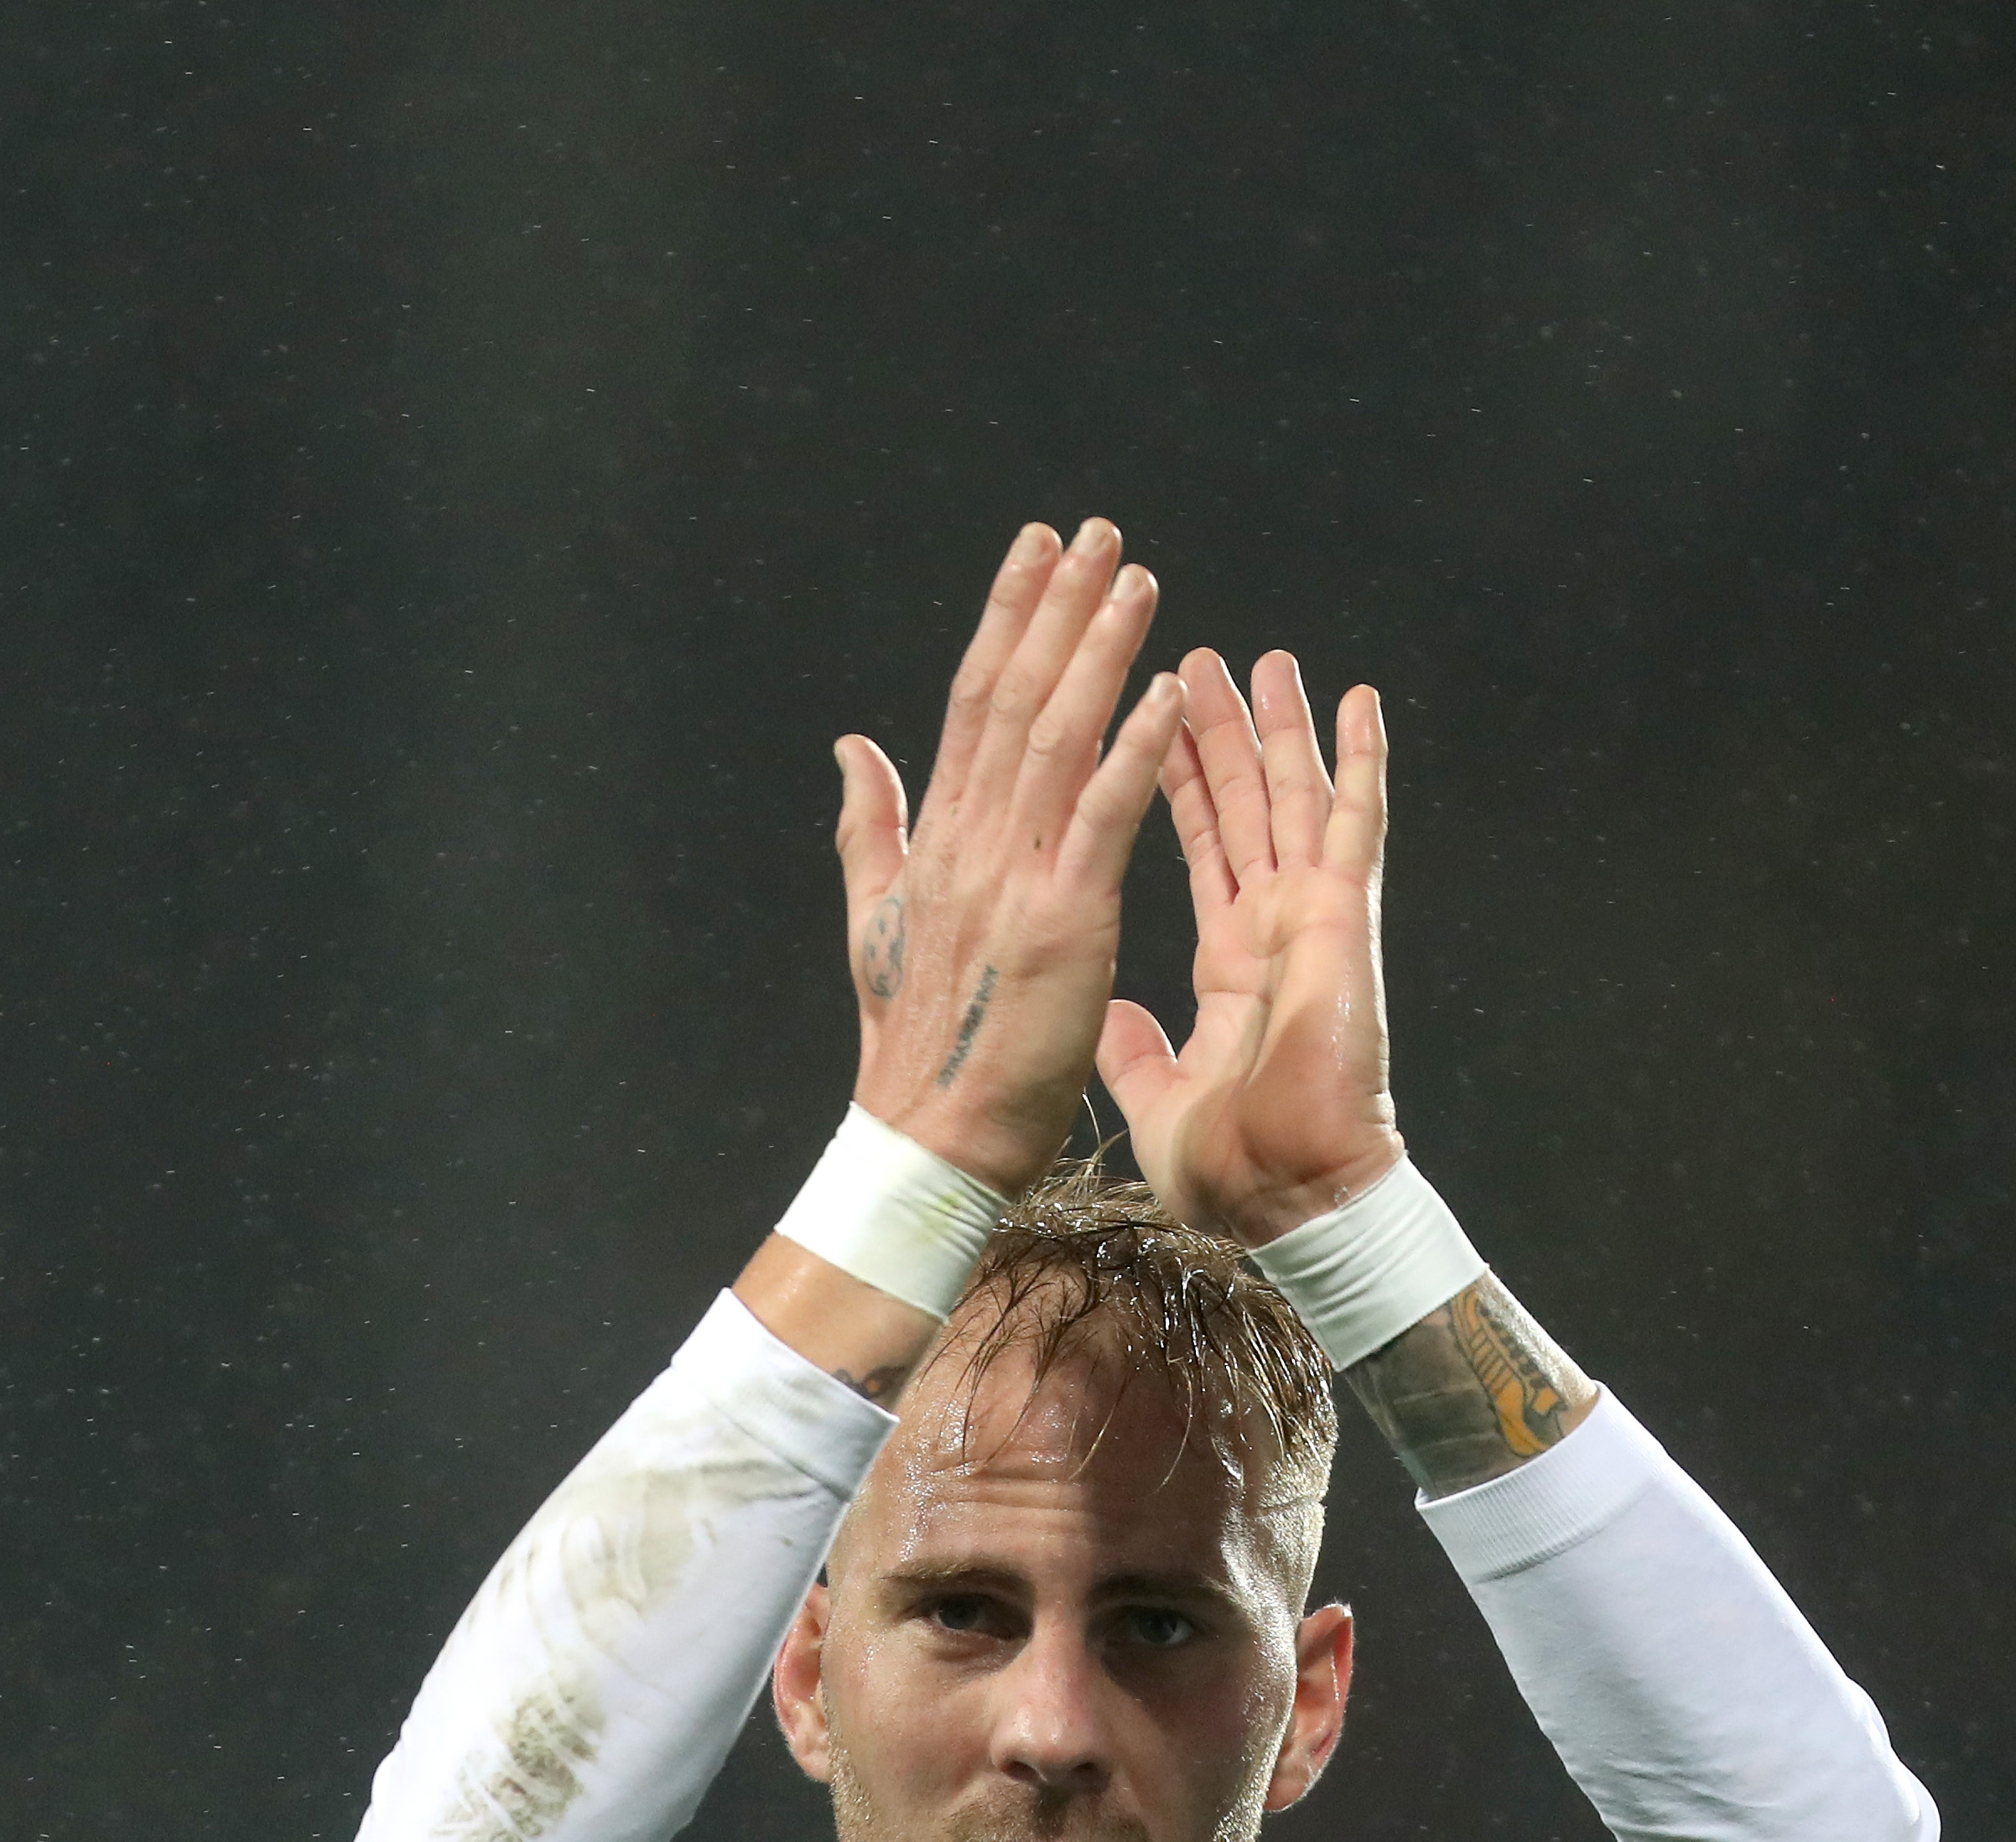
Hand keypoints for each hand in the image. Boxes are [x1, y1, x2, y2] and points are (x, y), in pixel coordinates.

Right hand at [832, 522, 1187, 1191]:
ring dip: (1100, 653)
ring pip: (1058, 738)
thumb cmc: (914, 1041)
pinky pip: (1101, 820)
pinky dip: (1132, 754)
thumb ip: (869, 825)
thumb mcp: (874, 920)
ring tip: (1136, 580)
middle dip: (1057, 606)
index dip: (1009, 617)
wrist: (928, 1137)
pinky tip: (1164, 696)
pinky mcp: (1062, 922)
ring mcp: (1013, 878)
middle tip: (1097, 531)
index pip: (974, 700)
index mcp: (936, 838)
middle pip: (1015, 697)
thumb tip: (851, 745)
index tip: (1037, 549)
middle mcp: (969, 842)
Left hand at [1096, 647, 1401, 1246]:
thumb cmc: (1234, 1168)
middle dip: (1220, 732)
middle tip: (1198, 656)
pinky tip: (1357, 701)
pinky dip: (1358, 761)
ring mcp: (1311, 918)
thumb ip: (1133, 1049)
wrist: (1288, 1198)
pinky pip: (1355, 824)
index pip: (1200, 848)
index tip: (1153, 722)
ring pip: (1294, 797)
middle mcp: (1271, 926)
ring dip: (1279, 726)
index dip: (1178, 783)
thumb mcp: (1156, 1099)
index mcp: (1229, 961)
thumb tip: (1105, 1013)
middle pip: (1244, 805)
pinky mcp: (1342, 920)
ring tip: (1264, 658)